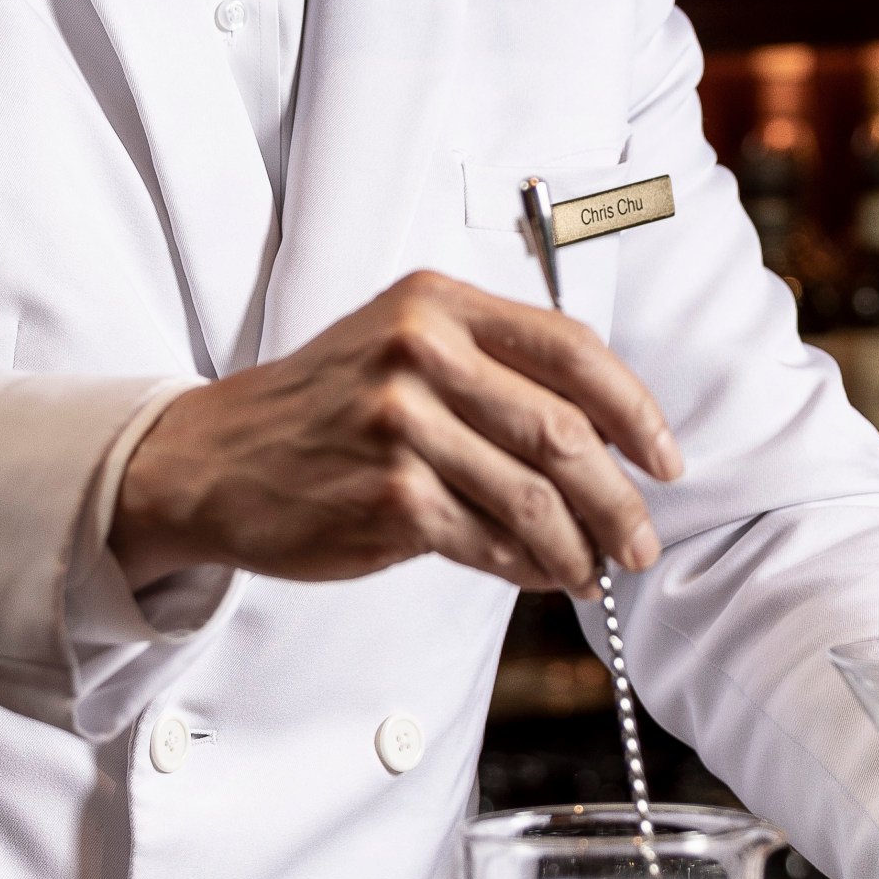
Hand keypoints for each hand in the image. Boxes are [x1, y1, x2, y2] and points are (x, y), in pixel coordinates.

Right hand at [112, 272, 683, 595]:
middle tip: (642, 540)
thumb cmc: (326, 410)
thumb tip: (609, 439)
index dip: (635, 410)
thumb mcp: (402, 349)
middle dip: (619, 497)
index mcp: (438, 302)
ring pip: (534, 497)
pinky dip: (528, 567)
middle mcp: (420, 351)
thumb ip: (495, 373)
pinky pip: (489, 540)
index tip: (666, 459)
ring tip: (595, 570)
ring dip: (580, 546)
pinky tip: (540, 575)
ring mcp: (401, 424)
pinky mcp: (387, 495)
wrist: (211, 459)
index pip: (572, 350)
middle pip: (565, 432)